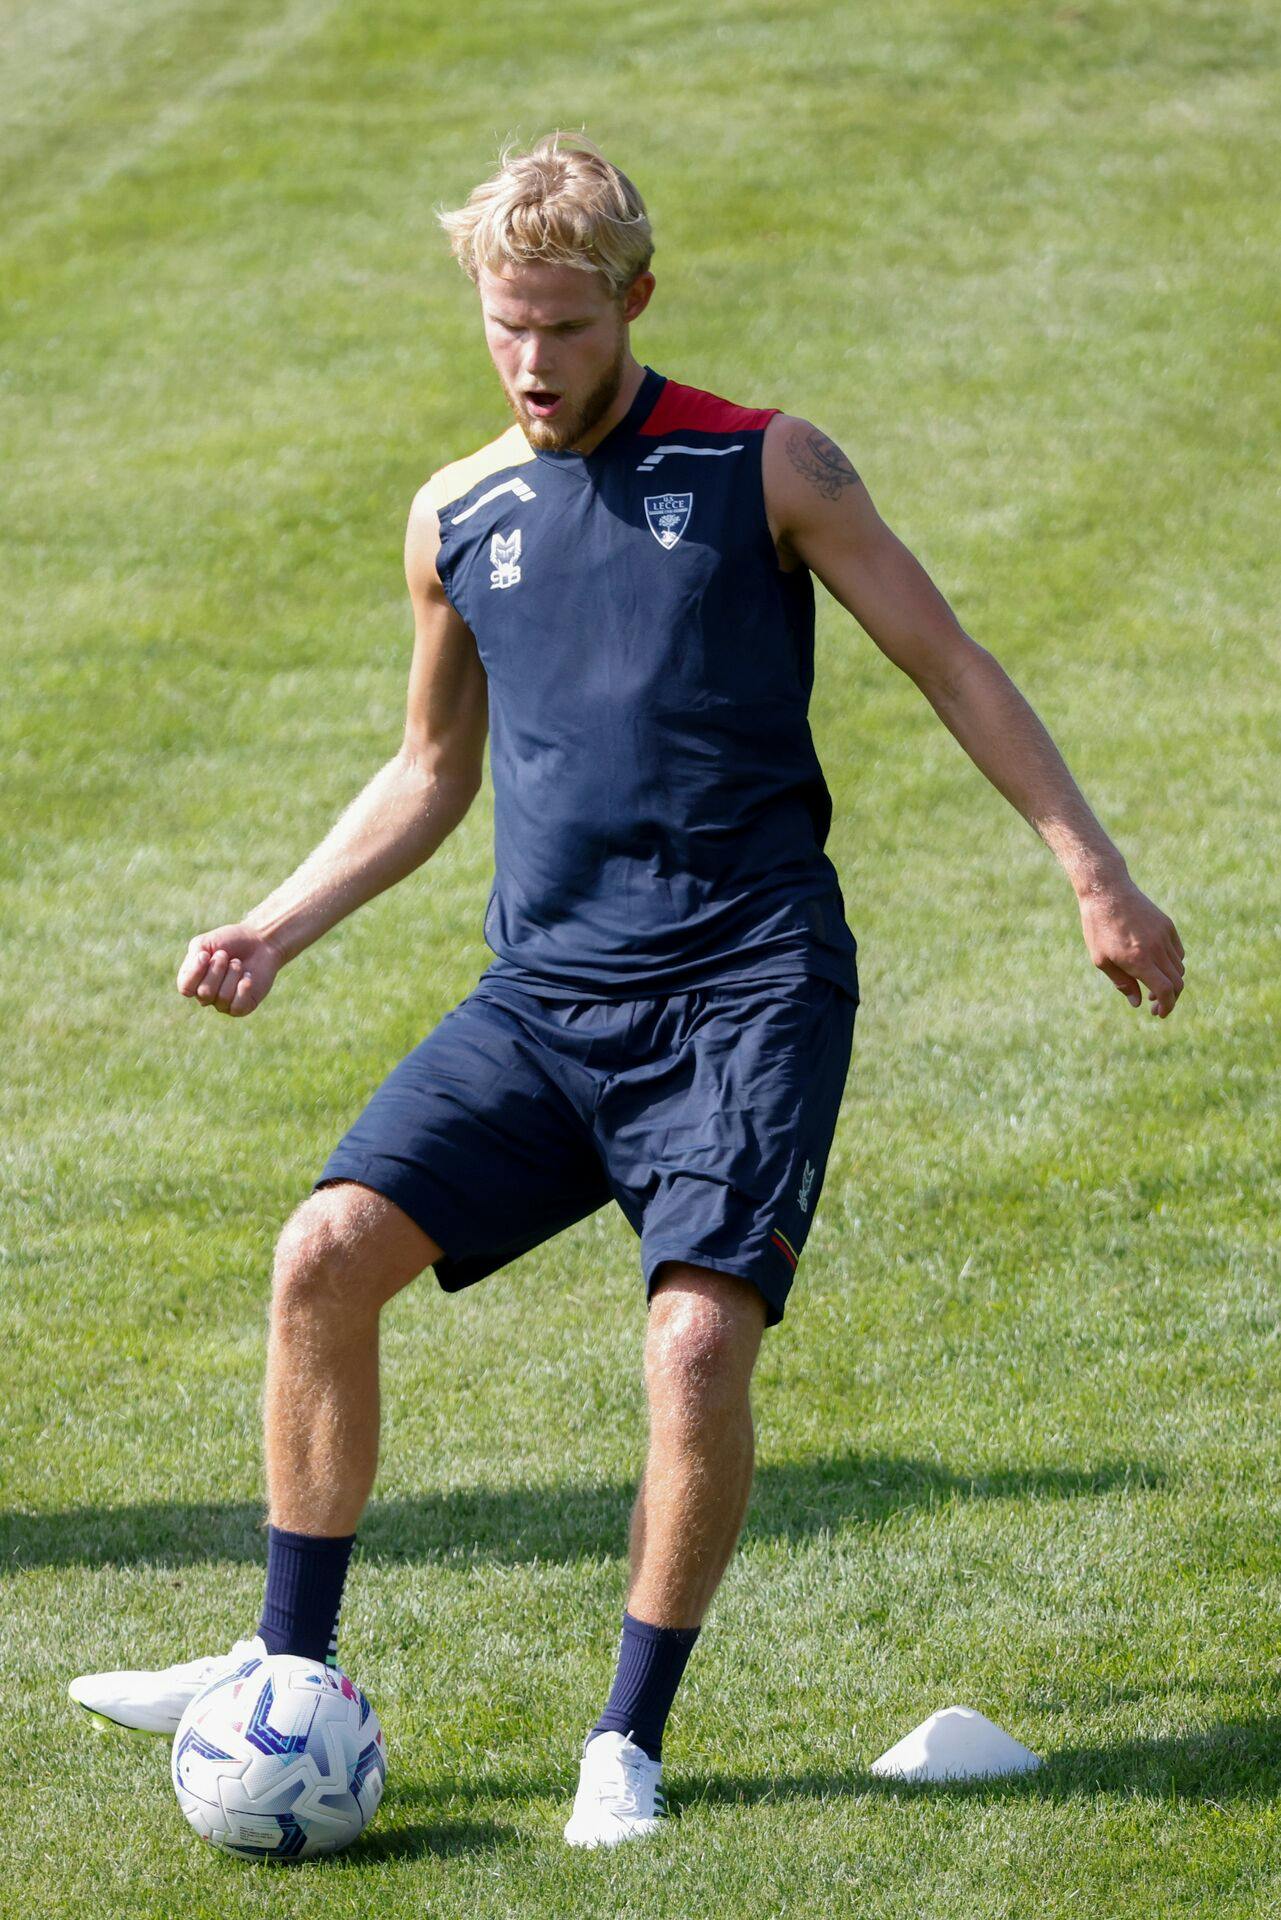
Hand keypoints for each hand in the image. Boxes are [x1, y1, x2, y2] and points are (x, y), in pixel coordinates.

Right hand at [176, 924, 282, 1017]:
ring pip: (223, 998)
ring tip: (238, 963)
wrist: (259, 940)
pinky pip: (237, 1007)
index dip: (195, 972)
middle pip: (204, 993)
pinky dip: (243, 988)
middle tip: (226, 955)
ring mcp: (224, 1003)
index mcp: (193, 980)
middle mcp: (206, 995)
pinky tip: (248, 976)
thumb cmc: (230, 940)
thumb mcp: (205, 942)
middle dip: (217, 970)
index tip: (206, 954)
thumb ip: (193, 956)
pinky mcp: (243, 1006)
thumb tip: (197, 967)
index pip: (185, 988)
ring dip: (233, 974)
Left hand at [1078, 880, 1183, 1018]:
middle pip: (1176, 982)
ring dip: (1170, 981)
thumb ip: (1122, 983)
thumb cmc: (1098, 928)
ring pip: (1178, 967)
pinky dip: (1173, 964)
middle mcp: (1156, 948)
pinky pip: (1178, 952)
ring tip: (1153, 987)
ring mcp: (1164, 936)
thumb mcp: (1101, 960)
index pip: (1165, 990)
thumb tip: (1138, 1002)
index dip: (1167, 1006)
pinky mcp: (1168, 925)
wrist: (1107, 892)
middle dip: (1169, 998)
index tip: (1160, 1014)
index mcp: (1138, 959)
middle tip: (1155, 1005)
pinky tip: (1158, 967)